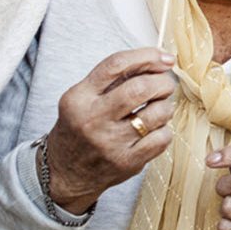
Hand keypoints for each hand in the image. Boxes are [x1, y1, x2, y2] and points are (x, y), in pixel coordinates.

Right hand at [44, 48, 177, 212]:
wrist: (64, 173)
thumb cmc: (80, 128)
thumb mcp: (83, 98)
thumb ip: (114, 78)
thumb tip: (160, 60)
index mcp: (79, 97)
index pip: (116, 65)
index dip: (147, 56)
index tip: (165, 57)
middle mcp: (93, 119)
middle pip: (140, 88)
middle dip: (163, 82)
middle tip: (165, 85)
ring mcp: (111, 143)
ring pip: (157, 113)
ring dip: (166, 106)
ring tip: (159, 108)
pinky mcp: (127, 162)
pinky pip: (162, 138)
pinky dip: (165, 129)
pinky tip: (154, 130)